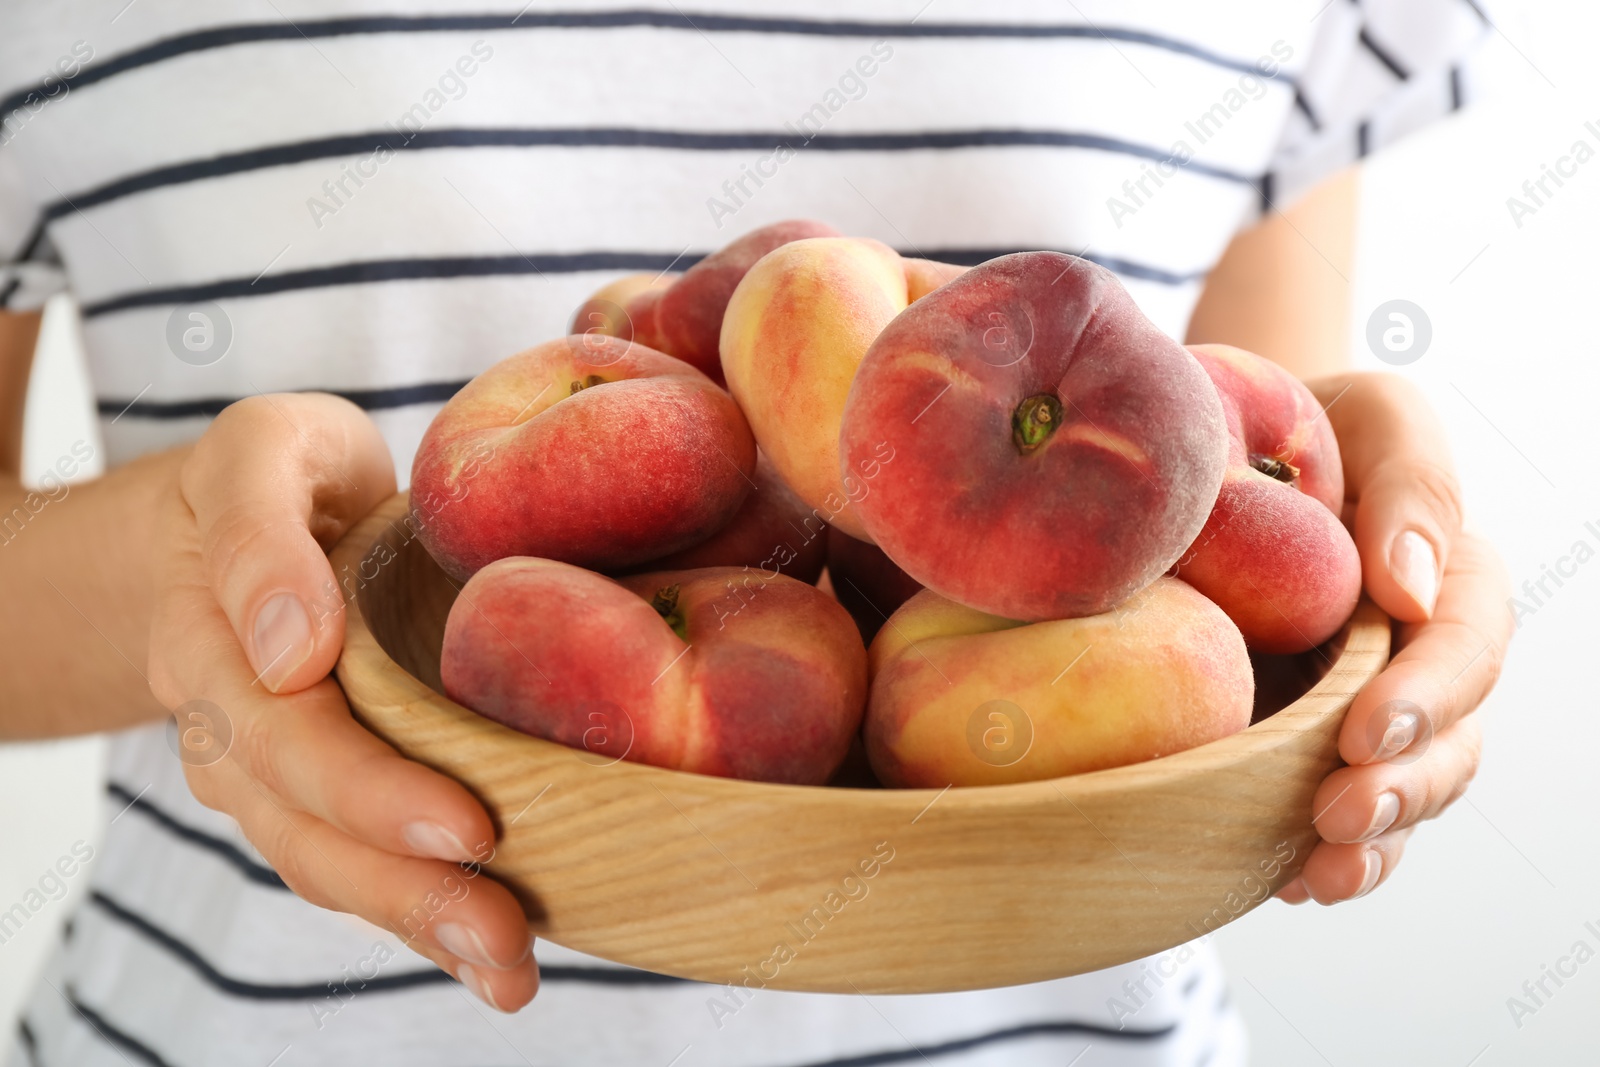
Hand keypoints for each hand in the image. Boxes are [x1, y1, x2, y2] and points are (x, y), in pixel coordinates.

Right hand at [147, 394, 538, 1009]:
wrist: (250, 510)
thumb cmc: (285, 474)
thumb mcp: (268, 450)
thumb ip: (261, 534)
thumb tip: (292, 649)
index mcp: (210, 633)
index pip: (285, 730)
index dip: (370, 787)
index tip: (468, 826)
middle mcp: (227, 717)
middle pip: (304, 820)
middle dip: (405, 883)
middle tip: (504, 932)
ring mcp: (262, 767)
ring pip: (323, 861)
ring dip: (414, 921)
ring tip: (508, 972)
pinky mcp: (309, 790)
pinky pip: (349, 861)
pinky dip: (414, 912)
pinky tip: (486, 957)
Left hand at [1276, 374, 1511, 904]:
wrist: (1232, 441)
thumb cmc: (1313, 420)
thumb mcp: (1374, 417)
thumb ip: (1412, 485)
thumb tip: (1412, 586)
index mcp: (1451, 585)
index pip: (1465, 650)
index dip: (1428, 697)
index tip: (1367, 729)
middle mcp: (1419, 659)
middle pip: (1446, 744)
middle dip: (1400, 788)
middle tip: (1336, 812)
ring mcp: (1362, 707)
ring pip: (1397, 792)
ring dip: (1370, 841)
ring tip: (1317, 871)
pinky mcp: (1299, 737)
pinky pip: (1325, 807)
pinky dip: (1309, 851)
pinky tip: (1277, 878)